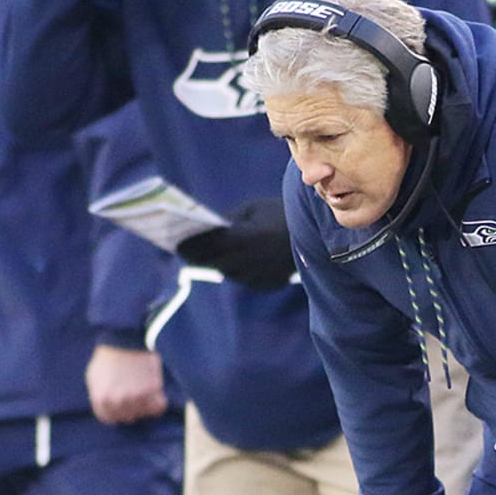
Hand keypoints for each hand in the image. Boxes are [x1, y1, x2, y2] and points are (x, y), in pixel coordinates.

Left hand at [85, 345, 167, 423]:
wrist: (126, 339)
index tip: (122, 406)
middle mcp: (118, 400)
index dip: (116, 412)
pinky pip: (159, 405)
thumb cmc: (109, 358)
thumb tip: (107, 408)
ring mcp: (136, 395)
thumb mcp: (94, 377)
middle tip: (134, 393)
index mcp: (101, 399)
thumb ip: (99, 395)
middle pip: (128, 416)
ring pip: (144, 412)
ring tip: (143, 387)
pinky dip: (158, 401)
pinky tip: (155, 390)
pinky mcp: (153, 389)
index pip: (109, 418)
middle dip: (131, 408)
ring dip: (145, 403)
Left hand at [175, 197, 295, 289]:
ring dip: (216, 265)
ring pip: (229, 273)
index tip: (176, 244)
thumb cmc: (281, 214)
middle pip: (216, 263)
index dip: (191, 246)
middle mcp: (255, 260)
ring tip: (198, 257)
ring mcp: (264, 275)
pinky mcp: (270, 284)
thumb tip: (204, 234)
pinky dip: (235, 270)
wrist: (319, 233)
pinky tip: (227, 262)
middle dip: (198, 257)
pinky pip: (245, 279)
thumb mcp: (252, 210)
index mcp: (250, 238)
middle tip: (182, 251)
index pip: (210, 246)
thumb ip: (228, 222)